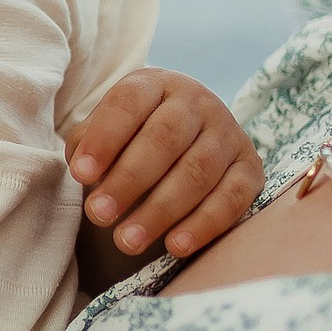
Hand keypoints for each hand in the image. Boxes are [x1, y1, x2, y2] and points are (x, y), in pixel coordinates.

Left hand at [67, 69, 262, 263]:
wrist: (187, 141)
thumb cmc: (133, 139)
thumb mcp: (109, 131)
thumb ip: (90, 144)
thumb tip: (84, 167)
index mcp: (156, 84)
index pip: (129, 103)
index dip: (104, 138)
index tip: (81, 174)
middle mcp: (197, 102)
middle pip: (164, 138)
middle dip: (128, 180)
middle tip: (98, 215)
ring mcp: (228, 133)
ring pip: (197, 172)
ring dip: (160, 210)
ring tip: (126, 241)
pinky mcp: (250, 168)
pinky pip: (231, 198)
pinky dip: (204, 224)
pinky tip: (175, 246)